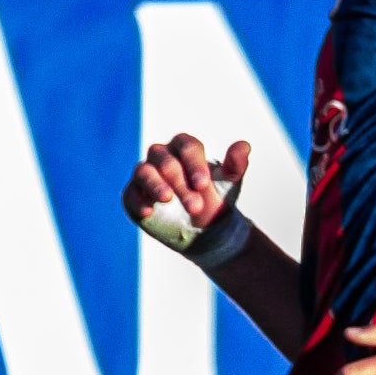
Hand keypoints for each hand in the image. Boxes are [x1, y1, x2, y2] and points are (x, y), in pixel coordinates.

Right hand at [125, 133, 248, 242]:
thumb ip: (236, 165)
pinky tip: (149, 211)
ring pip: (144, 172)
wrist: (204, 228)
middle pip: (166, 162)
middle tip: (196, 207)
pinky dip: (138, 201)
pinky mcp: (134, 195)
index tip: (203, 185)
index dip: (194, 164)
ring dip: (156, 186)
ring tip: (167, 199)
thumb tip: (244, 146)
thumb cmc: (215, 198)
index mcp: (184, 148)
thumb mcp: (229, 183)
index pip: (186, 146)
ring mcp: (146, 175)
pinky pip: (131, 194)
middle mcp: (162, 156)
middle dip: (181, 184)